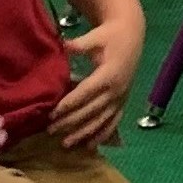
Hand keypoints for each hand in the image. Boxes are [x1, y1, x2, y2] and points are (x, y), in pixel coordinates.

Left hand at [48, 19, 138, 150]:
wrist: (132, 35)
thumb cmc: (110, 35)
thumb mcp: (95, 37)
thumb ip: (79, 45)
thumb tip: (61, 46)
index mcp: (109, 74)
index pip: (86, 93)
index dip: (69, 104)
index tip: (53, 114)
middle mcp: (116, 90)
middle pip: (91, 110)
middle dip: (71, 121)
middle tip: (51, 130)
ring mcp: (121, 98)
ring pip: (101, 120)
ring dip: (84, 133)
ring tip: (66, 143)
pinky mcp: (123, 101)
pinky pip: (113, 122)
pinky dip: (102, 135)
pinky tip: (90, 146)